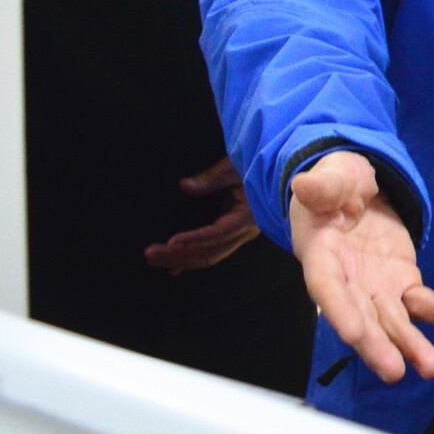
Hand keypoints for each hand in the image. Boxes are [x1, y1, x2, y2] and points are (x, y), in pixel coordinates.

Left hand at [144, 156, 260, 273]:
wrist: (284, 174)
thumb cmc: (263, 166)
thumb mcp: (237, 166)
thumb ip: (212, 177)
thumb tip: (185, 186)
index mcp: (248, 216)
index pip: (218, 233)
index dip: (194, 240)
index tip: (171, 243)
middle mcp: (245, 231)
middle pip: (210, 252)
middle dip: (178, 255)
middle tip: (150, 253)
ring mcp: (240, 235)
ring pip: (209, 255)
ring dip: (180, 260)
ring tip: (154, 258)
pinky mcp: (233, 235)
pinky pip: (211, 252)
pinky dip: (191, 259)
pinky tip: (173, 267)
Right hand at [288, 150, 433, 381]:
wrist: (357, 192)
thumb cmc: (337, 185)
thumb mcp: (332, 177)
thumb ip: (323, 186)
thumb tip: (305, 183)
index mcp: (321, 256)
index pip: (328, 289)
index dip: (340, 313)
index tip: (354, 336)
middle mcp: (347, 282)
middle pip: (361, 317)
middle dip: (377, 345)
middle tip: (394, 371)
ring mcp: (376, 288)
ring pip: (393, 321)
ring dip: (411, 344)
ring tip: (430, 367)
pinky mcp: (402, 284)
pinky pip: (423, 303)